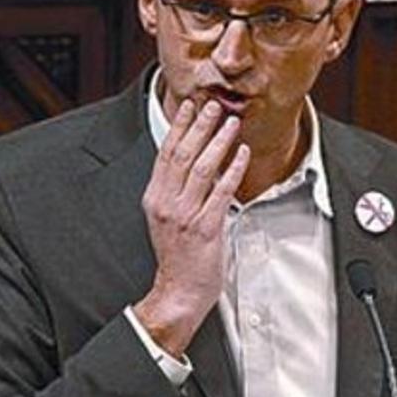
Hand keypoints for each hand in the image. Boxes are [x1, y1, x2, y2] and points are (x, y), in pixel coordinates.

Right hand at [133, 98, 249, 356]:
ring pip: (203, 168)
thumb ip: (176, 192)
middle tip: (213, 106)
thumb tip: (192, 165)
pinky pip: (222, 192)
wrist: (179, 291)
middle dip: (199, 127)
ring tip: (230, 124)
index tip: (187, 106)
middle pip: (184, 155)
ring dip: (218, 142)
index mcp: (155, 198)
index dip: (178, 128)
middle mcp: (167, 203)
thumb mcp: (167, 218)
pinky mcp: (206, 227)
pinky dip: (233, 170)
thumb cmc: (178, 257)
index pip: (166, 154)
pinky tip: (242, 155)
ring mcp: (186, 215)